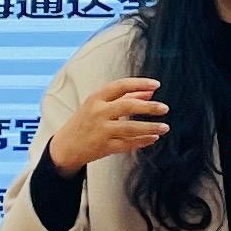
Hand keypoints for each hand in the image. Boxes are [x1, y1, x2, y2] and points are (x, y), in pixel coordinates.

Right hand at [44, 77, 169, 173]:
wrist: (65, 147)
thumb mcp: (100, 105)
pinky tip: (153, 138)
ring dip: (150, 127)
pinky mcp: (104, 147)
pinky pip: (127, 144)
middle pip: (127, 106)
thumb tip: (150, 91)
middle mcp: (98, 113)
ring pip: (130, 128)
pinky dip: (142, 141)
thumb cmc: (85, 122)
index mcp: (96, 98)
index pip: (120, 86)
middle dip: (149, 107)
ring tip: (165, 127)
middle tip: (165, 108)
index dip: (139, 83)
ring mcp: (101, 131)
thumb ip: (126, 97)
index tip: (156, 84)